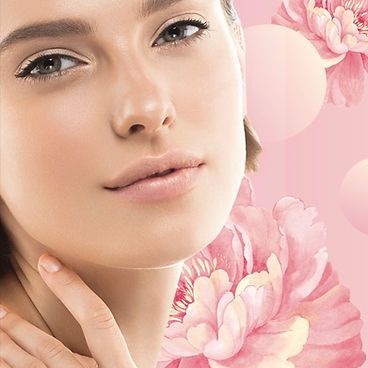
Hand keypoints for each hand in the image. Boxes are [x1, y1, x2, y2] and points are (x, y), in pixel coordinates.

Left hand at [0, 253, 137, 367]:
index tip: (47, 261)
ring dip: (8, 349)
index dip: (71, 287)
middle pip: (50, 350)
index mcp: (120, 365)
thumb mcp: (125, 366)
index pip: (97, 317)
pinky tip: (2, 360)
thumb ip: (109, 349)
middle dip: (19, 327)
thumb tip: (94, 318)